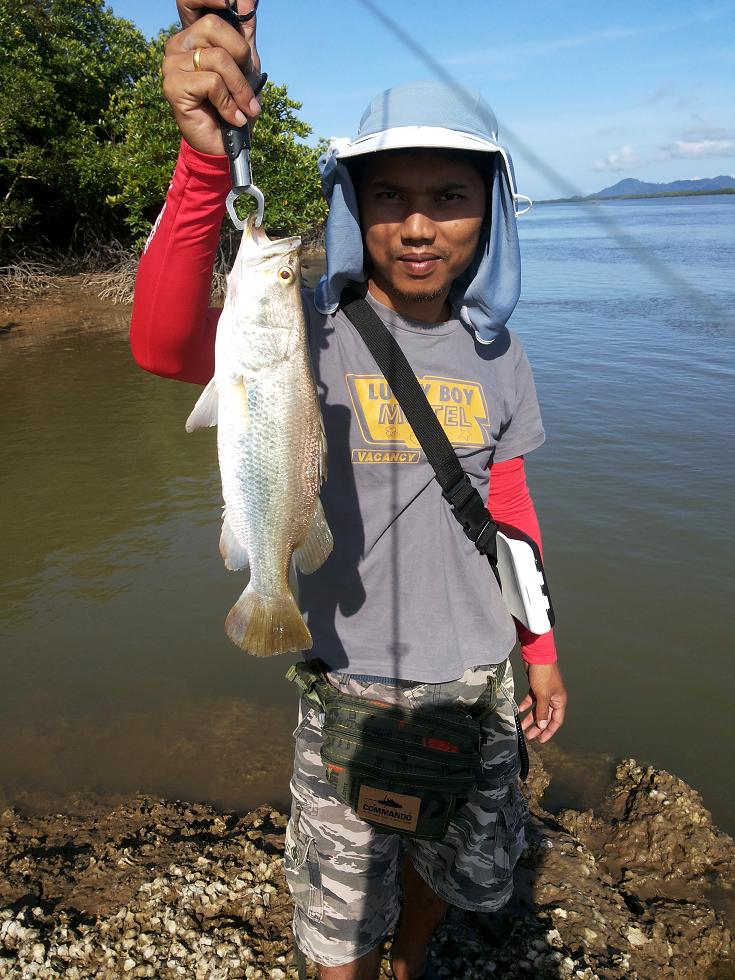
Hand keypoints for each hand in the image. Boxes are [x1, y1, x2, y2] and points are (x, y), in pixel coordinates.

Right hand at [162, 0, 261, 154]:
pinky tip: (231, 117)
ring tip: (243, 109)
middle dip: (241, 59)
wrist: (222, 146)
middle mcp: (177, 45)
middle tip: (247, 87)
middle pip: (215, 28)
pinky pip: (212, 82)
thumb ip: (245, 36)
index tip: (245, 22)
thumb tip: (250, 2)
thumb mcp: (245, 67)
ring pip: (218, 59)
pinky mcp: (173, 87)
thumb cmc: (233, 106)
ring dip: (239, 88)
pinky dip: (229, 103)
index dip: (225, 10)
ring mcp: (171, 65)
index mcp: (191, 36)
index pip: (209, 10)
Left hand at [518, 661, 566, 742]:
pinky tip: (518, 710)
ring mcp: (544, 692)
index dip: (549, 731)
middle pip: (546, 716)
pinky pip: (531, 700)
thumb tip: (543, 726)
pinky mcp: (535, 687)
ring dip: (530, 718)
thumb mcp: (543, 695)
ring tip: (521, 726)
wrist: (536, 655)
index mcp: (560, 700)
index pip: (556, 720)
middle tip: (529, 737)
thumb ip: (542, 711)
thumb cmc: (543, 675)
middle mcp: (553, 698)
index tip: (541, 740)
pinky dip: (525, 705)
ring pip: (537, 709)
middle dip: (538, 727)